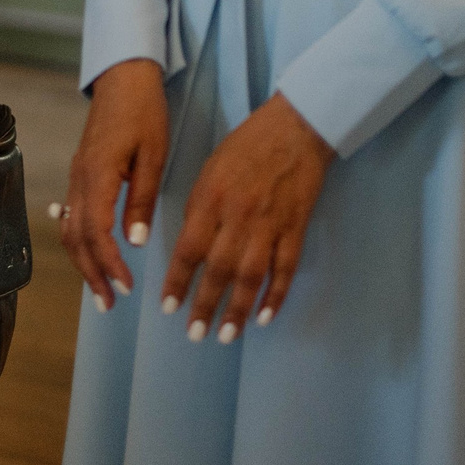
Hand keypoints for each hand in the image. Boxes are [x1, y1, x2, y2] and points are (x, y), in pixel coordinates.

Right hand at [61, 58, 168, 311]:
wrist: (124, 78)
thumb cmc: (144, 112)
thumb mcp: (153, 155)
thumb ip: (140, 198)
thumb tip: (134, 240)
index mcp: (98, 175)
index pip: (96, 232)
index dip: (109, 264)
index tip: (126, 287)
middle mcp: (79, 179)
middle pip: (75, 237)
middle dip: (91, 273)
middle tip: (109, 304)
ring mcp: (76, 176)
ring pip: (69, 228)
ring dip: (82, 261)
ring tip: (99, 289)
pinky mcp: (80, 172)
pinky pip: (71, 213)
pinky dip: (77, 239)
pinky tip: (85, 252)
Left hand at [160, 92, 332, 342]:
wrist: (295, 129)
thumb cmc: (245, 146)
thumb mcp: (209, 171)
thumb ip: (200, 210)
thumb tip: (193, 248)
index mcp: (211, 199)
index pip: (189, 249)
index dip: (178, 281)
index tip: (169, 307)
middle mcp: (238, 217)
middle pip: (219, 270)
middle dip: (204, 305)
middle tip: (194, 334)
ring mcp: (270, 225)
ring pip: (252, 277)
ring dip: (238, 310)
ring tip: (227, 335)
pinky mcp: (295, 229)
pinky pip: (285, 269)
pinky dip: (276, 295)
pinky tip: (265, 316)